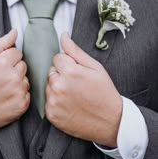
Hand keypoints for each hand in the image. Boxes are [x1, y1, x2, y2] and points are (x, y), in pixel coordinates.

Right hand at [0, 29, 29, 135]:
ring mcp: (18, 92)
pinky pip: (27, 94)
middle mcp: (13, 77)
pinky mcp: (22, 105)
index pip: (17, 53)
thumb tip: (15, 32)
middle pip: (23, 65)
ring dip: (17, 82)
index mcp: (3, 63)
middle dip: (13, 69)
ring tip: (1, 89)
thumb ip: (0, 44)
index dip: (7, 59)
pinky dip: (19, 95)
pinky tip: (6, 98)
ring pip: (26, 80)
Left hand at [45, 33, 122, 147]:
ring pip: (48, 86)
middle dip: (62, 75)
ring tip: (74, 96)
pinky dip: (56, 102)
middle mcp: (58, 87)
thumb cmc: (104, 93)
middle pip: (51, 72)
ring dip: (57, 89)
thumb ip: (75, 51)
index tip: (78, 73)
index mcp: (70, 72)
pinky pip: (47, 101)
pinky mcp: (51, 115)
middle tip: (77, 86)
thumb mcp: (95, 68)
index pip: (57, 58)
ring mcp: (53, 102)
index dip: (69, 64)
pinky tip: (70, 106)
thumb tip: (63, 36)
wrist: (111, 122)